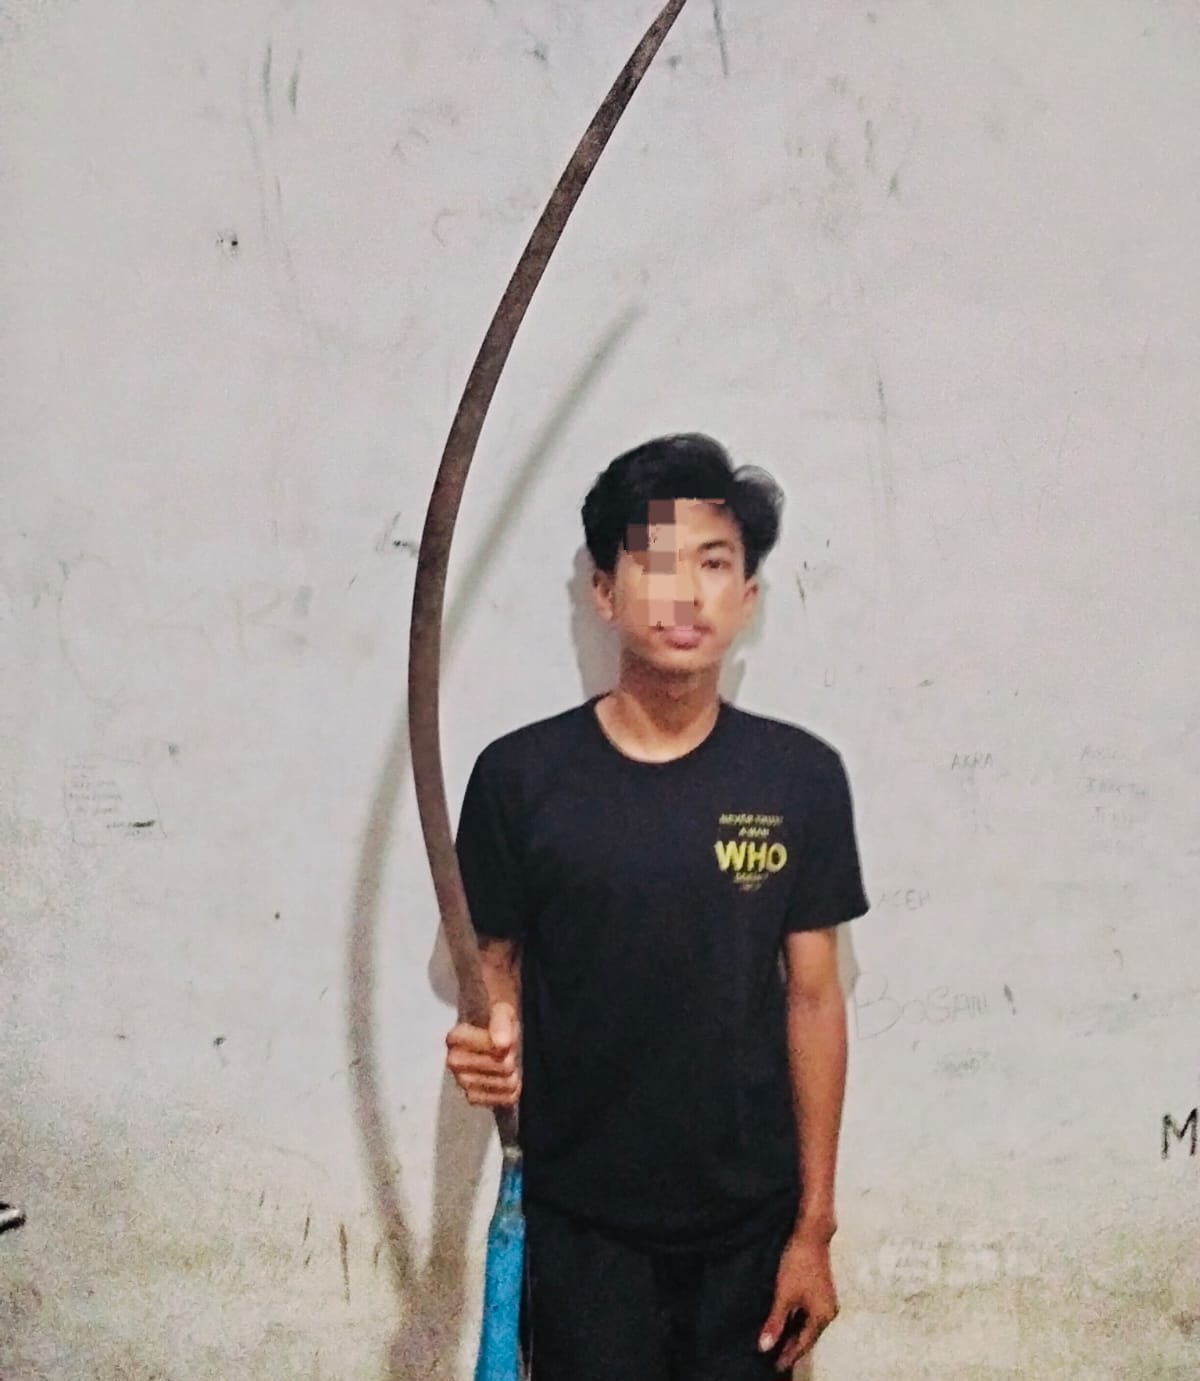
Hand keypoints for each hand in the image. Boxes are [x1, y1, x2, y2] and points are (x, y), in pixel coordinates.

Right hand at [445, 1001, 520, 1106]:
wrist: (492, 1033)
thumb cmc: (495, 1020)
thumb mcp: (501, 1011)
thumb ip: (500, 1023)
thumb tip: (501, 1044)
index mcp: (456, 1038)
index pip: (495, 1048)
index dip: (507, 1044)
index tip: (505, 1037)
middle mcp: (453, 1061)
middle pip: (502, 1066)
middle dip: (511, 1058)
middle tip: (508, 1051)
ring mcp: (461, 1081)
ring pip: (503, 1084)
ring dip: (511, 1074)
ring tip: (507, 1065)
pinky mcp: (472, 1096)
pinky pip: (499, 1101)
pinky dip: (508, 1093)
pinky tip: (507, 1082)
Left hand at [758, 1228, 838, 1371]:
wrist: (810, 1235)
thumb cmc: (798, 1263)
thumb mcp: (784, 1295)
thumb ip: (775, 1322)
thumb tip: (765, 1346)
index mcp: (822, 1316)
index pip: (804, 1343)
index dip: (789, 1355)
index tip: (777, 1366)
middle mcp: (827, 1311)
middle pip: (808, 1335)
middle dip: (792, 1347)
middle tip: (777, 1360)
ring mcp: (825, 1301)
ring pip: (807, 1324)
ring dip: (794, 1334)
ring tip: (779, 1344)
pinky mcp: (820, 1291)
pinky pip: (808, 1314)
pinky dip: (797, 1321)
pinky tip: (787, 1322)